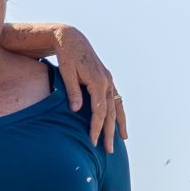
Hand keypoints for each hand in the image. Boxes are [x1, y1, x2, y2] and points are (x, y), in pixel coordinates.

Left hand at [54, 28, 126, 148]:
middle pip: (110, 112)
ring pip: (117, 107)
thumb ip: (73, 92)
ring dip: (120, 124)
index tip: (93, 141)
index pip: (99, 111)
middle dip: (110, 132)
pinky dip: (118, 112)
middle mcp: (107, 82)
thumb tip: (76, 110)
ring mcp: (109, 81)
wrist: (72, 39)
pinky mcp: (107, 80)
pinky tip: (119, 122)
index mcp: (98, 81)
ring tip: (123, 139)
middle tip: (108, 150)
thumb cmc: (66, 56)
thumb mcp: (66, 73)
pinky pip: (115, 100)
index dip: (96, 127)